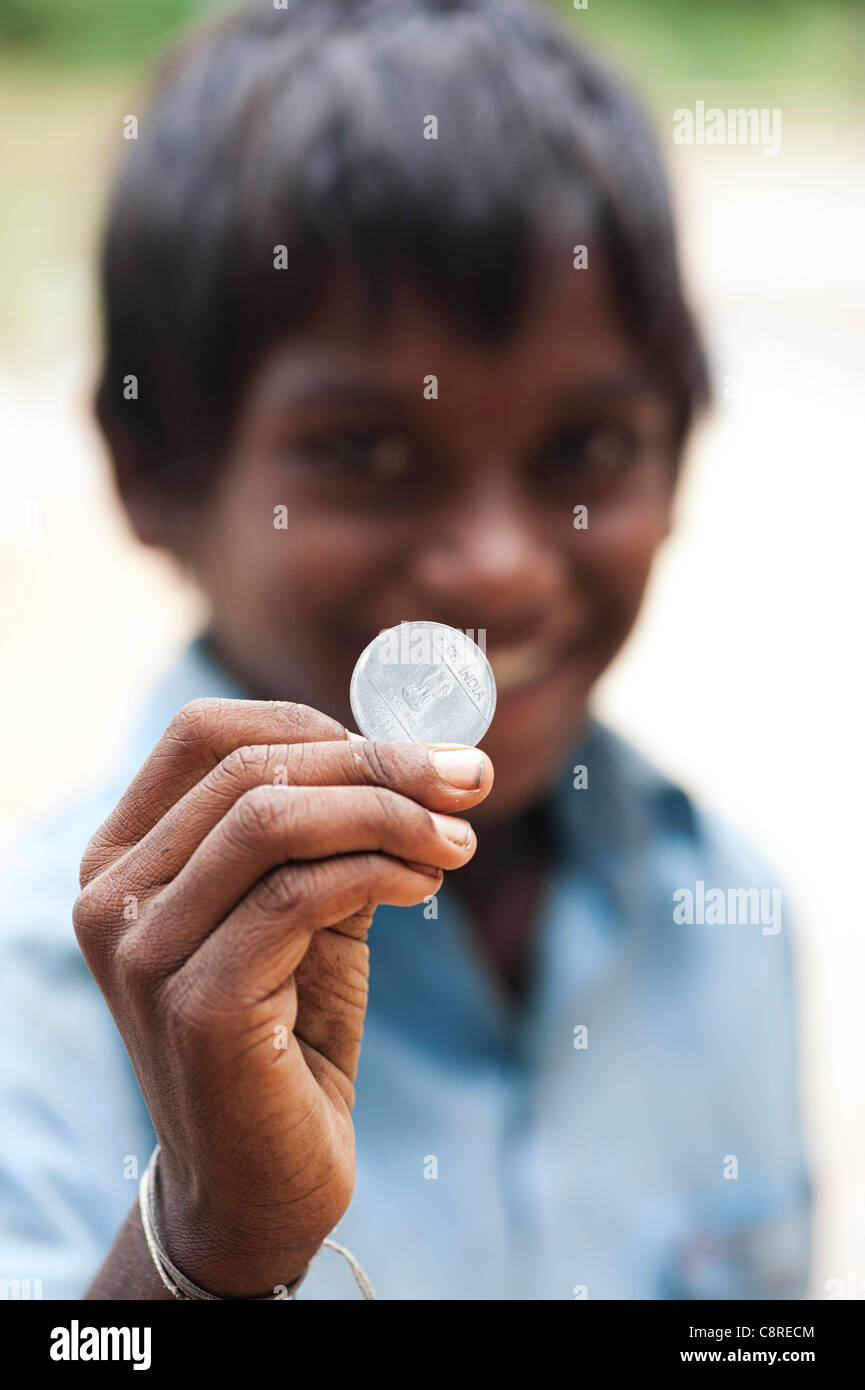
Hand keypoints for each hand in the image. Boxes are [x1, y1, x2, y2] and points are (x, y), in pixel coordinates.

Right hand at [74, 697, 492, 1294]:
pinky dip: (378, 871)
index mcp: (124, 856)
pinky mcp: (195, 1004)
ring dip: (388, 813)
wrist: (265, 1178)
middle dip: (379, 763)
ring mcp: (143, 951)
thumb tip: (422, 753)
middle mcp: (112, 896)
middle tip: (469, 779)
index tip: (412, 752)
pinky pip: (297, 895)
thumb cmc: (289, 1029)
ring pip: (272, 821)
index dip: (317, 725)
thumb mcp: (310, 907)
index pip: (207, 734)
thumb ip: (334, 830)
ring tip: (458, 838)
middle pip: (251, 770)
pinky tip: (428, 884)